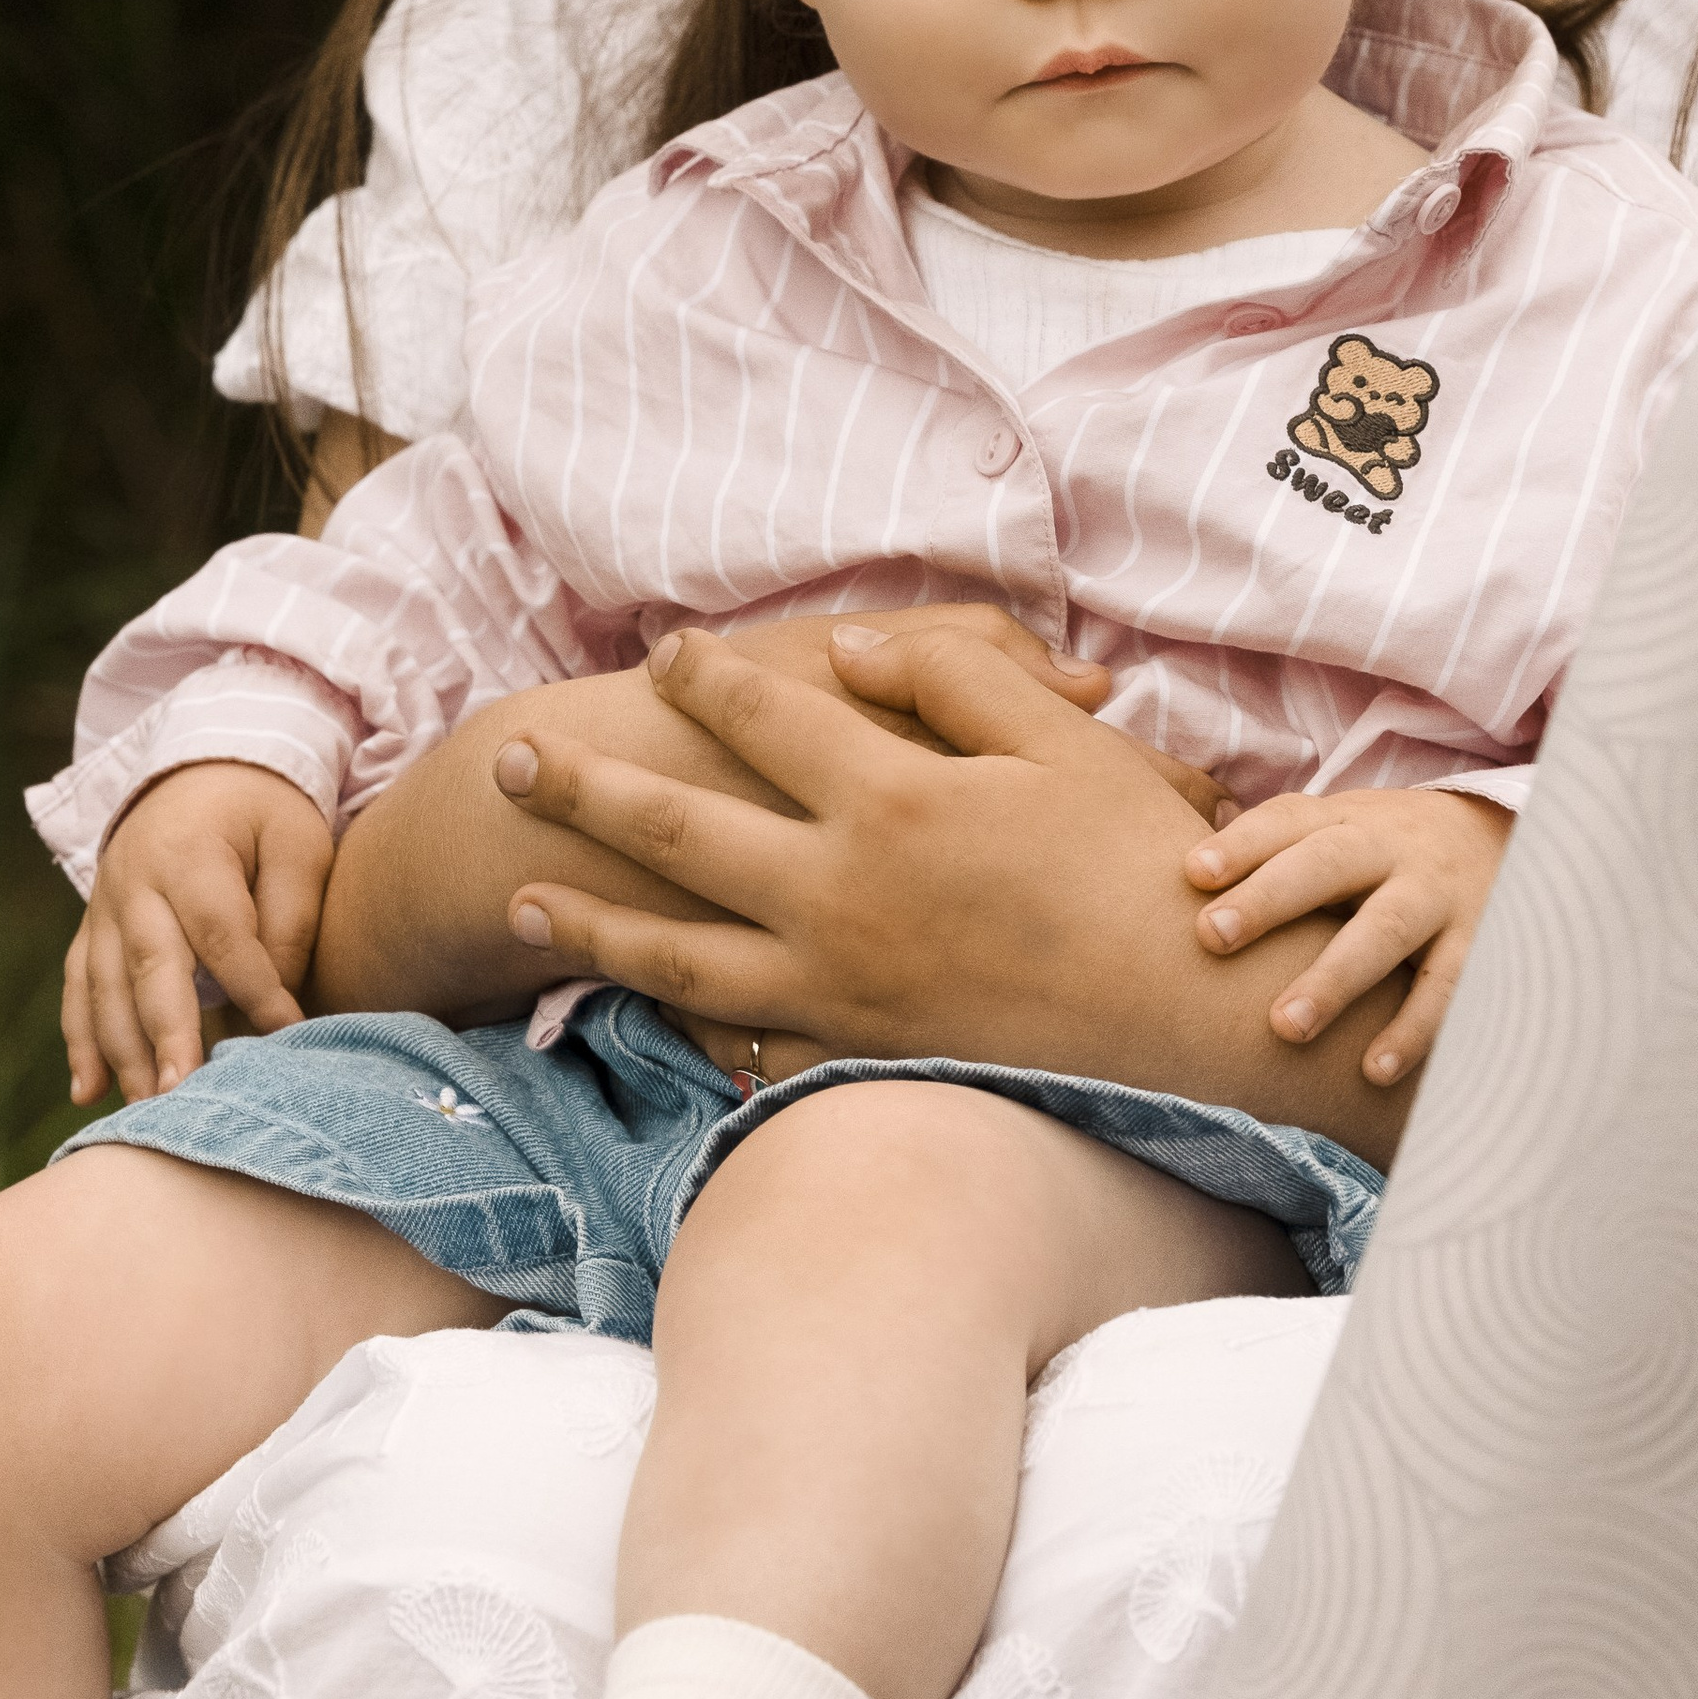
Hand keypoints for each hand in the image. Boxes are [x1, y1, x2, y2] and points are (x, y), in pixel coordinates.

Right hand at [64, 762, 333, 1105]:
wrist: (198, 770)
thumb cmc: (263, 813)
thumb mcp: (297, 841)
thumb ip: (290, 916)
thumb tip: (276, 999)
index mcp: (190, 854)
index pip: (222, 933)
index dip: (255, 988)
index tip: (286, 1035)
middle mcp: (134, 883)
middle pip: (150, 968)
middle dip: (166, 1034)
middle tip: (181, 1093)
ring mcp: (104, 909)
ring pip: (105, 990)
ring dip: (122, 1053)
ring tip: (146, 1109)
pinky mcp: (92, 931)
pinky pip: (78, 990)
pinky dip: (80, 1043)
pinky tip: (89, 1093)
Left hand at [492, 616, 1417, 1164]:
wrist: (1190, 1025)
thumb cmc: (1141, 866)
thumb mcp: (1061, 742)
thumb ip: (956, 678)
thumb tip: (867, 647)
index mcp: (890, 797)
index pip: (765, 716)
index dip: (707, 678)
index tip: (665, 652)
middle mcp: (840, 894)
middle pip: (676, 831)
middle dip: (583, 792)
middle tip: (507, 762)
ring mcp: (838, 985)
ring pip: (676, 953)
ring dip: (589, 926)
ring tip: (520, 904)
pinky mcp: (856, 1051)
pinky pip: (740, 1038)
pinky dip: (676, 1028)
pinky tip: (638, 1017)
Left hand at [1185, 784, 1512, 1087]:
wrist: (1509, 843)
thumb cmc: (1388, 853)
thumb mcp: (1340, 830)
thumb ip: (1273, 843)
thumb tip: (1184, 864)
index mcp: (1349, 818)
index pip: (1289, 821)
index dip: (1242, 845)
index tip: (1192, 874)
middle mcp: (1394, 849)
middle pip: (1330, 863)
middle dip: (1271, 898)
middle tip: (1211, 937)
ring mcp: (1441, 895)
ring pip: (1388, 930)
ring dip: (1335, 978)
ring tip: (1283, 1028)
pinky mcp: (1485, 943)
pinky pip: (1450, 989)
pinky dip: (1414, 1029)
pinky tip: (1372, 1070)